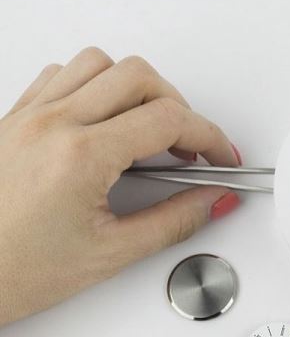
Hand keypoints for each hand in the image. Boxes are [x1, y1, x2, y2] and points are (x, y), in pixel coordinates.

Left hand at [0, 47, 240, 324]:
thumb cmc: (13, 272)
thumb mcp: (110, 254)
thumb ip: (174, 222)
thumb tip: (212, 200)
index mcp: (79, 155)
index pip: (168, 120)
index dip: (210, 137)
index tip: (222, 157)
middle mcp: (52, 123)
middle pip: (139, 77)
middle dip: (181, 109)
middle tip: (192, 148)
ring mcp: (29, 116)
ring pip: (100, 64)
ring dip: (138, 89)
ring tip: (150, 128)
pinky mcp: (14, 119)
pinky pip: (61, 74)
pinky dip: (96, 85)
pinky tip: (106, 117)